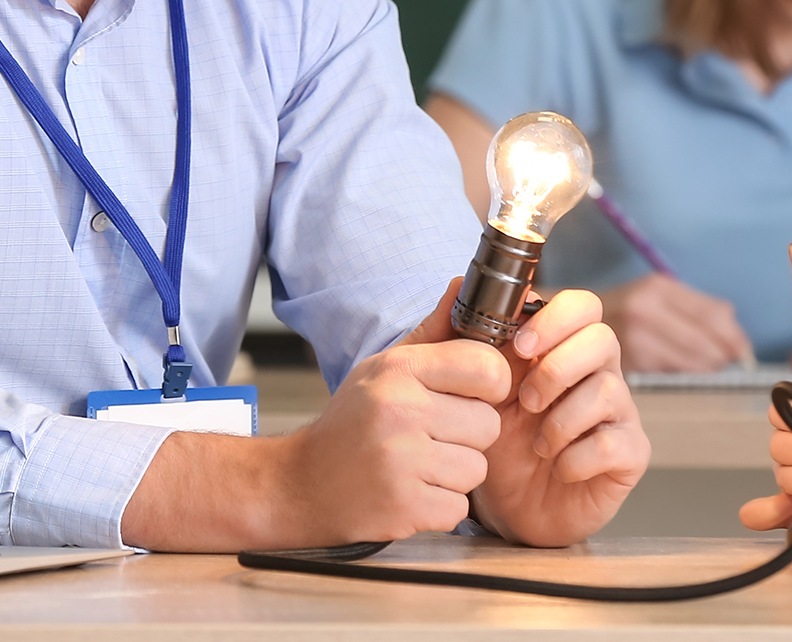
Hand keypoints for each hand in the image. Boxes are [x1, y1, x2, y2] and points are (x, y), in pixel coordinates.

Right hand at [275, 278, 509, 541]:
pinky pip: (458, 507)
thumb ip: (433, 330)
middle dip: (470, 435)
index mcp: (400, 370)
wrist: (299, 484)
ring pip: (476, 469)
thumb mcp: (385, 367)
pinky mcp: (403, 507)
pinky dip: (441, 505)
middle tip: (435, 436)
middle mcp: (401, 411)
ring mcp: (401, 462)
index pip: (488, 368)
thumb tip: (463, 284)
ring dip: (455, 472)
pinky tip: (412, 491)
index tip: (476, 394)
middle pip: (489, 425)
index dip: (492, 384)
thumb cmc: (352, 422)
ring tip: (420, 464)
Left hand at [469, 287, 650, 545]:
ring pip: (608, 391)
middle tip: (526, 400)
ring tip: (537, 444)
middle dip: (557, 369)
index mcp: (566, 348)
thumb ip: (464, 338)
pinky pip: (615, 443)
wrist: (509, 509)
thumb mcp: (474, 390)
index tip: (520, 346)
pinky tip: (558, 468)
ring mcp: (619, 413)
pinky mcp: (630, 454)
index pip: (583, 305)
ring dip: (561, 420)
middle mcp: (600, 373)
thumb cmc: (498, 442)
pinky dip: (576, 458)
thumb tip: (460, 281)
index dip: (555, 318)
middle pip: (603, 339)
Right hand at [600, 272, 753, 371]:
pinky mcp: (631, 362)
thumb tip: (736, 335)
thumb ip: (697, 309)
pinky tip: (689, 370)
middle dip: (724, 354)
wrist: (575, 328)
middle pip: (704, 339)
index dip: (734, 335)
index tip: (745, 350)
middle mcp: (646, 308)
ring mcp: (636, 337)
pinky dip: (688, 373)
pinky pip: (674, 371)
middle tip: (732, 362)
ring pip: (692, 359)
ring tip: (713, 367)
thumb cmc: (625, 312)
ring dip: (709, 367)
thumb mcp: (658, 296)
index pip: (712, 314)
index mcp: (659, 287)